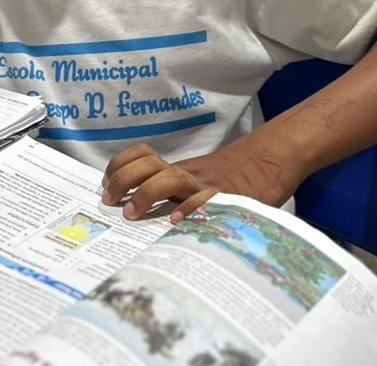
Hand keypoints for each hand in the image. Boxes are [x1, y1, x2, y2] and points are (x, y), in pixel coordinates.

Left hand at [101, 135, 303, 223]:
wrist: (271, 156)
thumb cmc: (232, 175)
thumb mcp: (197, 179)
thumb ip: (174, 189)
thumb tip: (138, 205)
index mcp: (178, 168)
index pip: (140, 155)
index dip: (118, 166)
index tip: (105, 184)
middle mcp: (187, 172)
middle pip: (147, 164)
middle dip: (123, 179)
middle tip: (110, 201)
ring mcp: (206, 183)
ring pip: (170, 178)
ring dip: (147, 193)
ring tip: (132, 213)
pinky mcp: (228, 196)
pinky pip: (206, 200)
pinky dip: (190, 208)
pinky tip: (176, 221)